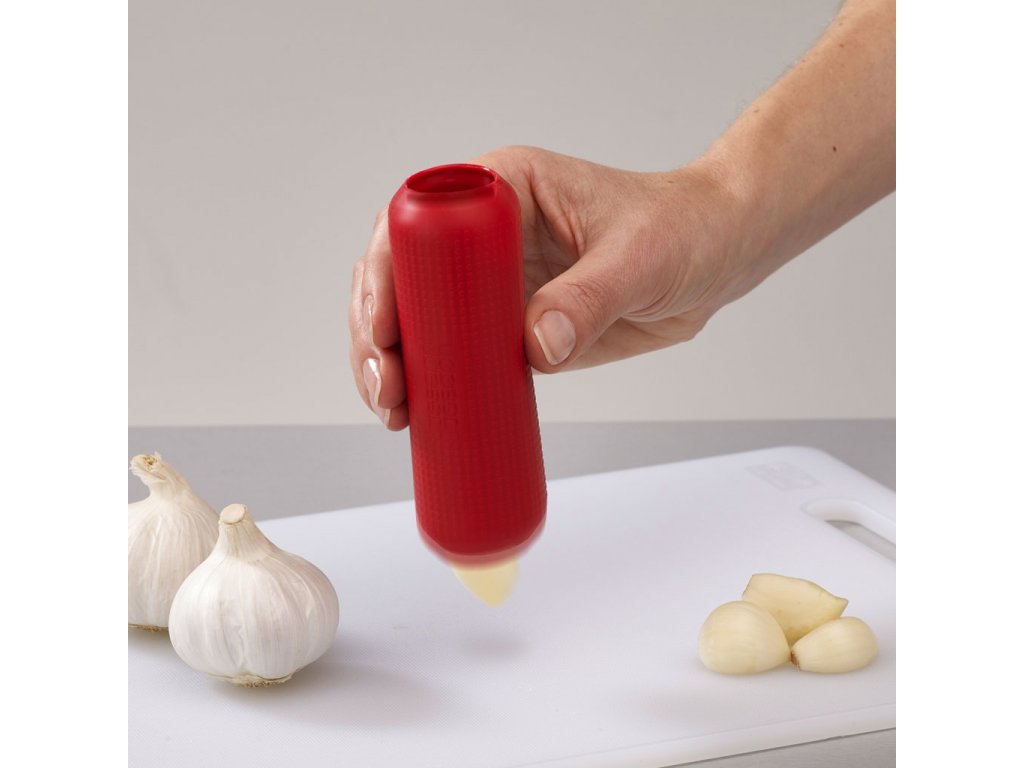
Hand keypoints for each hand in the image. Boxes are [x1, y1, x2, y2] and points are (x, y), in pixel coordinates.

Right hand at [348, 146, 746, 428]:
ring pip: (422, 320)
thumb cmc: (681, 229)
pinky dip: (437, 384)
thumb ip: (589, 297)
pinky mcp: (512, 323)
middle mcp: (486, 234)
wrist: (716, 256)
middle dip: (379, 333)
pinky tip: (420, 416)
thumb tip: (535, 346)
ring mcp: (495, 281)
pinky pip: (460, 353)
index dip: (386, 273)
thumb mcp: (639, 257)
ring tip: (395, 412)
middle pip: (403, 277)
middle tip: (386, 388)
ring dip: (397, 365)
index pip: (418, 222)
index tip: (383, 325)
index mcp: (503, 190)